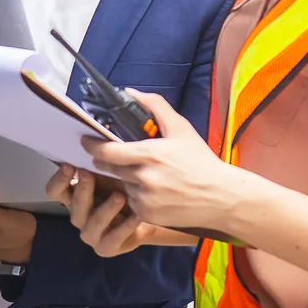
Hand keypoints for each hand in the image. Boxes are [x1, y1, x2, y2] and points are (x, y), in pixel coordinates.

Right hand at [47, 165, 164, 257]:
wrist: (143, 219)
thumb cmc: (124, 192)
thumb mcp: (111, 175)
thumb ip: (100, 163)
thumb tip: (95, 141)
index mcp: (73, 197)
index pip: (54, 190)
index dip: (59, 179)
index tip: (69, 165)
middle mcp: (78, 216)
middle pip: (73, 205)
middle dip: (82, 189)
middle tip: (90, 174)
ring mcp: (90, 234)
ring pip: (91, 223)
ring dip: (105, 209)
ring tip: (120, 196)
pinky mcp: (105, 248)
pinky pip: (113, 238)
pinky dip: (125, 226)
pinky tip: (137, 215)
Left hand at [81, 90, 251, 234]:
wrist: (222, 197)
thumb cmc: (200, 161)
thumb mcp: (180, 128)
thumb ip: (155, 106)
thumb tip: (129, 92)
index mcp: (149, 154)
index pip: (107, 151)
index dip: (92, 146)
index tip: (86, 141)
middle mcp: (144, 178)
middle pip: (111, 169)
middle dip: (112, 163)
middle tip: (122, 158)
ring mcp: (144, 198)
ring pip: (122, 186)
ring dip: (127, 180)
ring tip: (149, 176)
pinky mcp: (147, 215)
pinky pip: (131, 203)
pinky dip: (137, 197)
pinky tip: (155, 192)